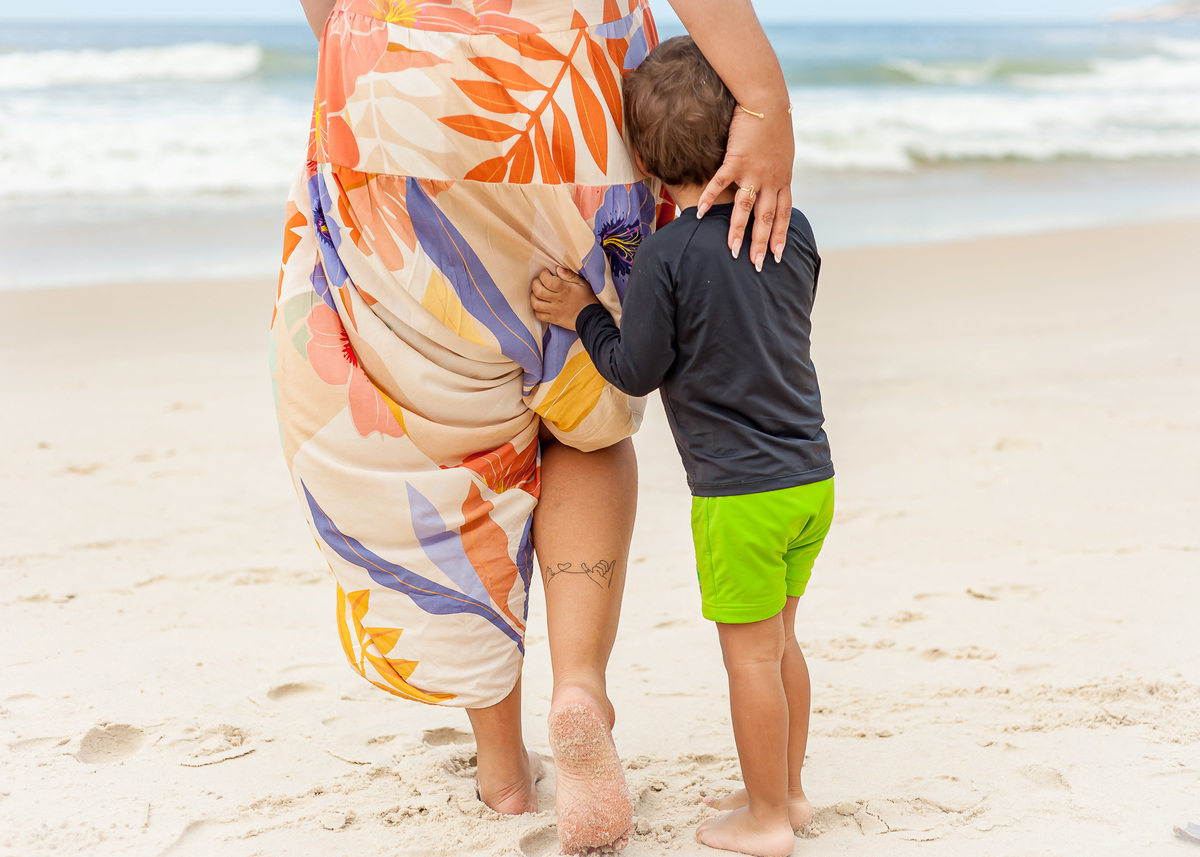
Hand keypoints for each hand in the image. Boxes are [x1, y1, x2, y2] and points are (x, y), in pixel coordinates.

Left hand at [530, 267, 599, 330]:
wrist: (591, 319)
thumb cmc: (587, 299)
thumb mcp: (582, 284)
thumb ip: (569, 275)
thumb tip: (557, 269)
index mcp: (565, 290)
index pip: (548, 281)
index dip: (543, 275)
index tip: (546, 272)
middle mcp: (558, 300)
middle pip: (539, 291)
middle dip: (535, 283)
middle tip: (540, 281)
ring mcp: (554, 311)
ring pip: (536, 304)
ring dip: (533, 297)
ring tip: (538, 293)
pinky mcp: (553, 320)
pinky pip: (539, 316)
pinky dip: (536, 310)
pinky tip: (541, 304)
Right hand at [697, 102, 794, 271]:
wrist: (768, 100)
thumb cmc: (775, 123)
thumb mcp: (783, 152)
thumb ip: (777, 171)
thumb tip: (773, 183)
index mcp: (782, 180)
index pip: (783, 214)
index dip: (780, 236)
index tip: (778, 256)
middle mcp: (770, 180)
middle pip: (766, 218)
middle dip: (761, 244)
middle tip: (757, 266)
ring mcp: (752, 171)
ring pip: (745, 208)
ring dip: (737, 231)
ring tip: (731, 250)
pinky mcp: (736, 160)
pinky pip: (720, 184)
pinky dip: (709, 199)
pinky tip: (700, 214)